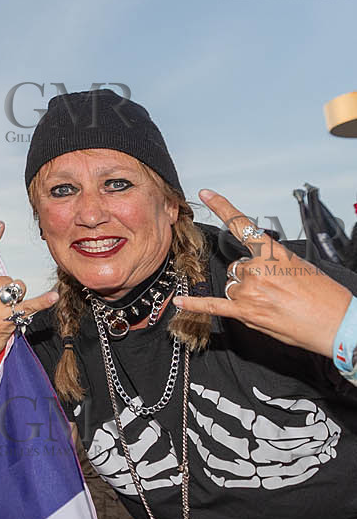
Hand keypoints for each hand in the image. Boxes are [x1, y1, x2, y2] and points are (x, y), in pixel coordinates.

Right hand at [0, 222, 57, 374]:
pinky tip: (53, 296)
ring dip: (17, 299)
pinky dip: (43, 301)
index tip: (0, 224)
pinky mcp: (4, 318)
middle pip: (6, 277)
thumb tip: (0, 277)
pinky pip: (29, 305)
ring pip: (18, 289)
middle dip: (8, 290)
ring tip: (4, 314)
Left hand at [173, 189, 353, 355]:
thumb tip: (255, 268)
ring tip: (271, 302)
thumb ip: (273, 263)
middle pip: (236, 267)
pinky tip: (181, 303)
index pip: (243, 226)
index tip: (207, 194)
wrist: (337, 324)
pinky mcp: (246, 313)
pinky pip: (213, 307)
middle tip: (275, 288)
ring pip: (231, 285)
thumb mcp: (301, 266)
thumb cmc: (325, 297)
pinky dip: (196, 305)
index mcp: (272, 253)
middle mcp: (257, 270)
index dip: (222, 207)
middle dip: (250, 277)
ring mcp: (249, 291)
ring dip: (244, 293)